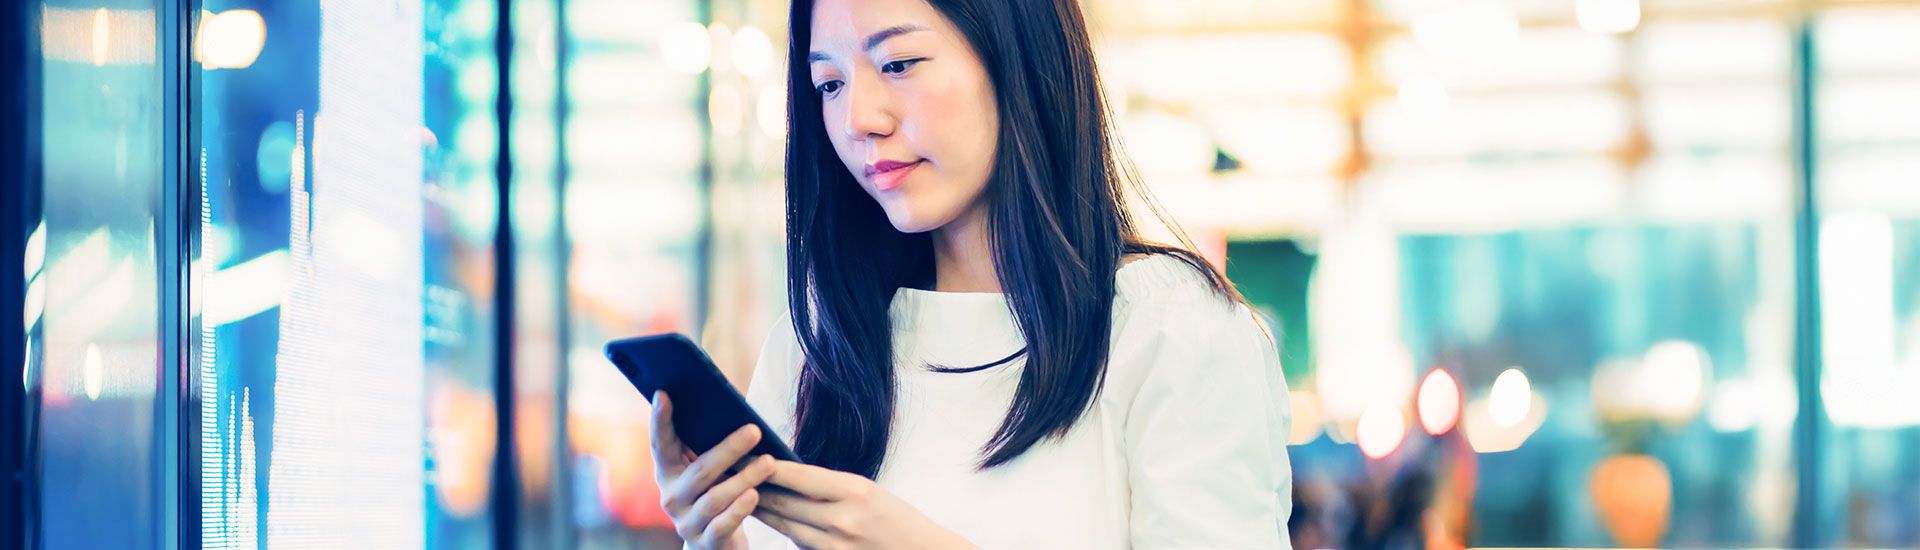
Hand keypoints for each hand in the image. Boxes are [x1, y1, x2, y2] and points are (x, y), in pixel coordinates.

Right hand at [651, 391, 779, 549]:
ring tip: (768, 463)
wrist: (716, 542)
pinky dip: (739, 510)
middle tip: (754, 431)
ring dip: (743, 479)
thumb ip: (710, 447)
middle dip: (728, 449)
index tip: (663, 394)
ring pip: (713, 498)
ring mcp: (686, 522)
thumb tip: (736, 413)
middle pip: (699, 471)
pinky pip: (721, 526)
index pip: (660, 443)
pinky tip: (754, 495)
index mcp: (668, 472)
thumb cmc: (717, 492)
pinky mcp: (704, 543)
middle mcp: (671, 497)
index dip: (660, 420)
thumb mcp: (709, 471)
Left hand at [752, 461, 976, 549]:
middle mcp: (842, 520)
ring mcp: (836, 547)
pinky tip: (775, 521)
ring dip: (763, 512)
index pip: (798, 475)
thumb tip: (790, 477)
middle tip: (730, 475)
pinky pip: (800, 547)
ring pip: (786, 527)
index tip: (745, 455)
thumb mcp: (869, 492)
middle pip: (784, 504)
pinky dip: (787, 534)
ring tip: (741, 496)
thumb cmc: (898, 520)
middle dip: (754, 489)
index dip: (767, 466)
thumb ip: (832, 487)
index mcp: (855, 492)